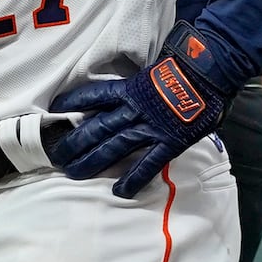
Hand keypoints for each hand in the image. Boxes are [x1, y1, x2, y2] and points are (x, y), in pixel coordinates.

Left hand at [49, 22, 230, 197]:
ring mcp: (149, 127)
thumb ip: (136, 86)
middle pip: (96, 127)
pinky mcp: (168, 143)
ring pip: (114, 147)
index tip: (54, 110)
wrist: (207, 74)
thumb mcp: (150, 73)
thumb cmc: (181, 70)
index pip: (92, 95)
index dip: (72, 102)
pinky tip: (119, 191)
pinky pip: (147, 164)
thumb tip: (126, 93)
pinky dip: (133, 178)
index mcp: (127, 89)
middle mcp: (132, 109)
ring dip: (93, 161)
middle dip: (74, 142)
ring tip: (74, 173)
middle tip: (56, 154)